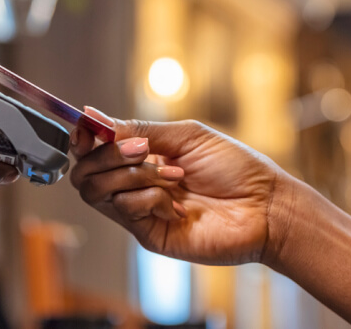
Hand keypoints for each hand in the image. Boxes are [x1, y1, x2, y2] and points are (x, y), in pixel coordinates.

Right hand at [68, 108, 307, 264]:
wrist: (266, 207)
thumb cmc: (236, 169)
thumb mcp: (186, 135)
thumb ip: (138, 128)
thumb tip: (92, 116)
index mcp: (142, 158)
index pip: (93, 150)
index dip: (84, 138)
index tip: (89, 129)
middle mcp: (135, 185)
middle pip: (85, 173)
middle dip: (109, 156)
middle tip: (143, 151)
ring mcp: (140, 213)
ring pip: (98, 191)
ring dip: (134, 175)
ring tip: (173, 176)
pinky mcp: (148, 235)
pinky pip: (126, 210)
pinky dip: (151, 198)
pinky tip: (180, 205)